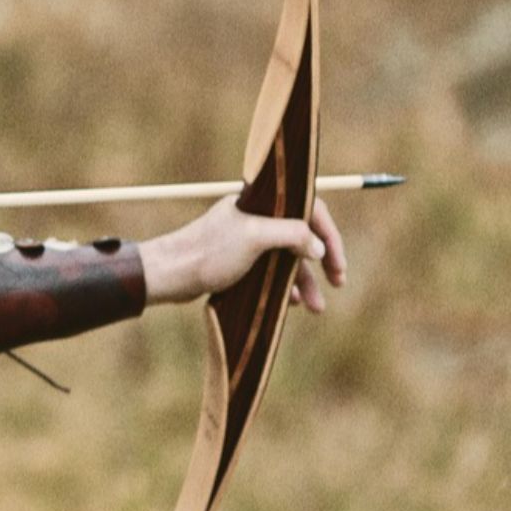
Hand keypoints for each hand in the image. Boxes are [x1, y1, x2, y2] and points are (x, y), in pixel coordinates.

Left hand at [140, 196, 346, 308]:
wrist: (171, 274)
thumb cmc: (209, 252)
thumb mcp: (254, 238)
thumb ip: (290, 234)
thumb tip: (317, 245)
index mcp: (261, 203)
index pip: (308, 209)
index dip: (328, 233)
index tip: (337, 262)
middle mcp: (257, 217)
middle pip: (301, 233)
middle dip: (322, 259)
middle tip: (338, 281)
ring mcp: (248, 240)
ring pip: (287, 257)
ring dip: (304, 280)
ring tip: (316, 308)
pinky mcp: (239, 261)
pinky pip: (271, 272)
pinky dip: (284, 286)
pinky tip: (291, 303)